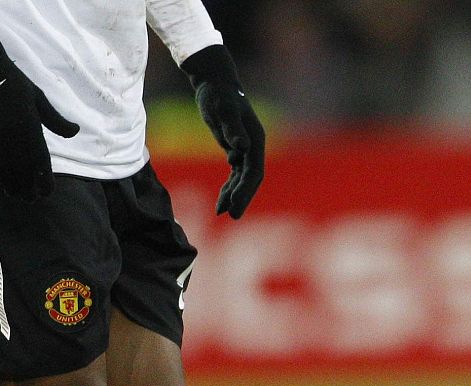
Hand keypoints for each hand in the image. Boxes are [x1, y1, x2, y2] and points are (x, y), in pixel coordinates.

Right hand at [0, 31, 79, 200]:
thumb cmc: (14, 83)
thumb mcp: (39, 99)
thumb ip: (56, 120)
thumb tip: (75, 131)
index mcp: (32, 130)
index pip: (41, 163)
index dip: (44, 181)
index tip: (47, 192)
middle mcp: (13, 139)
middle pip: (22, 173)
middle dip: (28, 189)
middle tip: (32, 199)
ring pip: (3, 172)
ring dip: (10, 187)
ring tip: (16, 196)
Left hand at [181, 45, 265, 218]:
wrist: (215, 83)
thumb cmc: (217, 95)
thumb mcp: (222, 110)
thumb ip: (231, 128)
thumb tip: (240, 149)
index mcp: (256, 140)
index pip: (254, 171)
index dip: (245, 190)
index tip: (235, 206)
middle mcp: (254, 147)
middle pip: (252, 179)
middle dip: (242, 198)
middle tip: (232, 217)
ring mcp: (247, 149)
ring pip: (243, 179)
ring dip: (234, 195)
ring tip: (221, 212)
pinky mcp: (236, 150)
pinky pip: (235, 174)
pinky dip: (228, 187)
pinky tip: (220, 200)